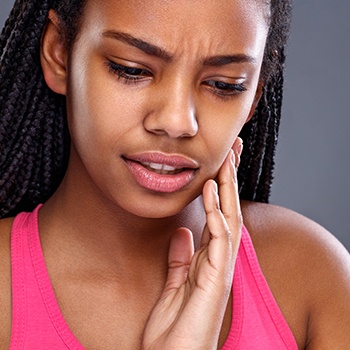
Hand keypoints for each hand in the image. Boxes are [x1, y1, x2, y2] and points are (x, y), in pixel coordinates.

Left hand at [141, 141, 242, 349]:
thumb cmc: (175, 327)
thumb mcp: (174, 284)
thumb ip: (180, 258)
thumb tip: (182, 233)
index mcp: (209, 259)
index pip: (219, 215)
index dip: (220, 188)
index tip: (218, 163)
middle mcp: (219, 260)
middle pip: (229, 210)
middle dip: (231, 179)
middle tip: (233, 149)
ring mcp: (220, 268)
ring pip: (230, 218)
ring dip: (228, 188)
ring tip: (226, 159)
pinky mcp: (216, 277)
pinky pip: (220, 238)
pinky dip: (217, 212)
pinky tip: (212, 191)